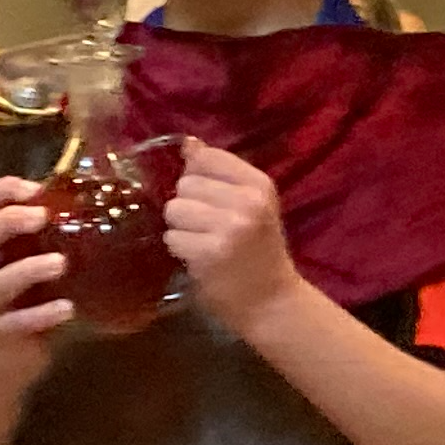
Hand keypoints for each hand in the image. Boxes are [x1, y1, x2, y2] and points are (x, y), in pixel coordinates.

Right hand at [0, 172, 70, 393]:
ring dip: (30, 269)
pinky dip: (44, 314)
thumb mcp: (28, 266)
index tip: (36, 187)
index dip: (2, 191)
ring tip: (61, 263)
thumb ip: (42, 241)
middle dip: (10, 221)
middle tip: (44, 217)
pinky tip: (68, 308)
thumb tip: (85, 206)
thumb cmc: (23, 304)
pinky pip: (19, 321)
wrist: (2, 361)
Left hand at [166, 139, 297, 338]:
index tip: (212, 199)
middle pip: (185, 183)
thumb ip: (220, 174)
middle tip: (208, 227)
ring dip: (181, 228)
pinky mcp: (209, 253)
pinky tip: (199, 258)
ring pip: (174, 209)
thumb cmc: (260, 252)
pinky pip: (172, 237)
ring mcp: (228, 228)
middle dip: (188, 205)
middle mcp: (247, 202)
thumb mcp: (252, 206)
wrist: (272, 302)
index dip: (198, 177)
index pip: (206, 157)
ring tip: (202, 242)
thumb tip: (188, 143)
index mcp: (260, 185)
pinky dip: (180, 249)